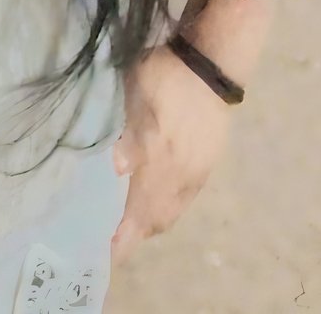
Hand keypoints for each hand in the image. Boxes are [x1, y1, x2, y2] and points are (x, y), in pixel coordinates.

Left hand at [110, 42, 232, 264]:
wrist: (212, 66)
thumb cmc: (166, 75)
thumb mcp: (134, 93)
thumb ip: (125, 132)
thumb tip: (115, 171)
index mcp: (158, 159)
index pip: (138, 212)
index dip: (124, 237)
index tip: (108, 254)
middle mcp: (179, 175)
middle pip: (156, 219)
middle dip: (135, 234)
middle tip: (113, 238)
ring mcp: (196, 172)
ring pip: (173, 211)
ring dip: (152, 222)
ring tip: (131, 222)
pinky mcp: (208, 164)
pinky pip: (185, 199)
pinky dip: (168, 207)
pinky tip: (157, 199)